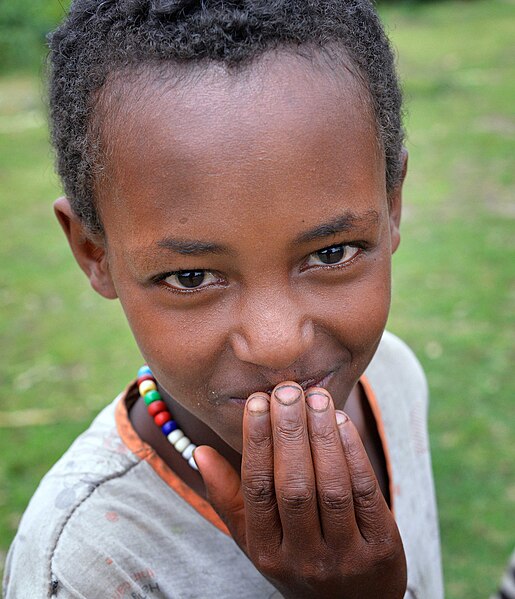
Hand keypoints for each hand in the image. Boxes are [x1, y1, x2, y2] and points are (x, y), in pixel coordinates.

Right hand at [194, 382, 406, 598]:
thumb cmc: (296, 559)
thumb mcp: (256, 538)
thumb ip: (229, 497)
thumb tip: (200, 452)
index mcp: (266, 551)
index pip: (257, 490)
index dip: (256, 442)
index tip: (258, 401)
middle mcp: (303, 558)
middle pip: (293, 486)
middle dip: (290, 432)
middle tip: (287, 390)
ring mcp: (345, 557)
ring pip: (331, 486)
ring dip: (323, 436)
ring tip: (316, 396)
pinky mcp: (383, 550)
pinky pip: (366, 493)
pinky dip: (354, 453)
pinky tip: (342, 422)